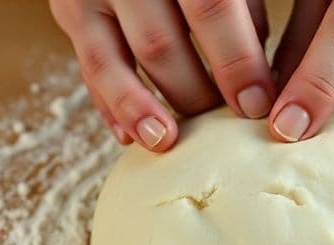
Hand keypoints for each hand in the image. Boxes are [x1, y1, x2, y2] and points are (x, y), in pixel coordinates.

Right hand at [49, 0, 275, 151]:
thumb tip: (265, 80)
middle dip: (194, 93)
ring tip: (167, 141)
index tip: (256, 104)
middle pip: (159, 44)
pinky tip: (131, 136)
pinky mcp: (68, 8)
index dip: (236, 61)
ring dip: (140, 110)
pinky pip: (88, 65)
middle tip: (223, 128)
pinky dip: (110, 104)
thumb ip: (245, 7)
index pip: (211, 8)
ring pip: (110, 61)